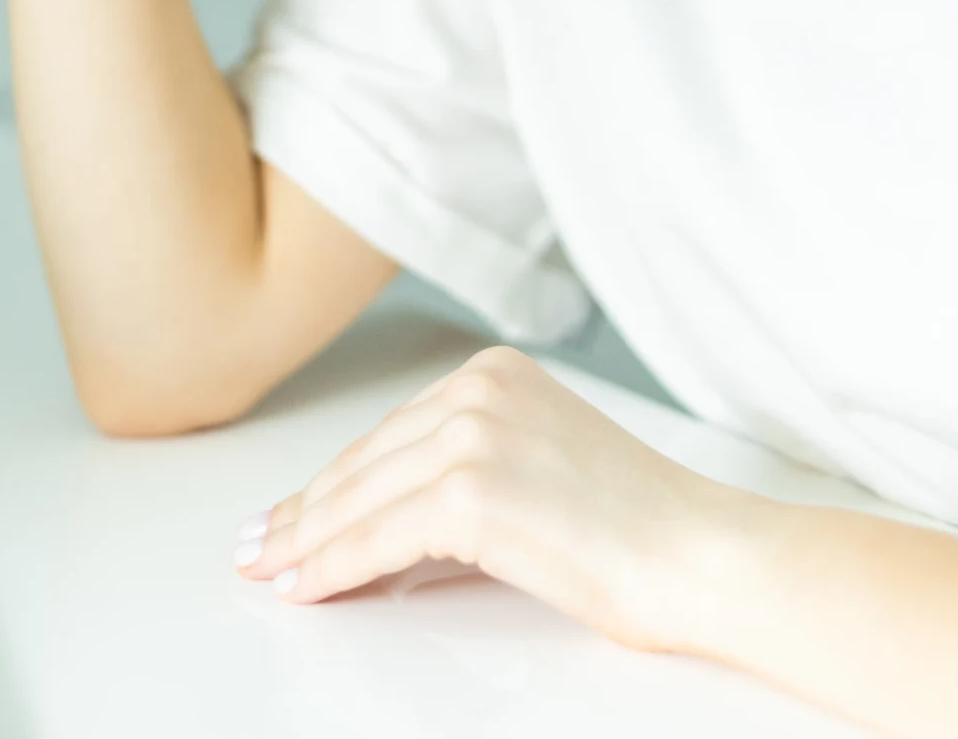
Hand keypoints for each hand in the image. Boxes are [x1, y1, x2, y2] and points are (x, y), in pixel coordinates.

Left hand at [233, 345, 744, 654]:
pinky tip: (306, 586)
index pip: (392, 432)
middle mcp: (480, 389)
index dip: (334, 478)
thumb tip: (389, 515)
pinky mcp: (470, 490)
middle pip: (367, 460)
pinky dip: (332, 566)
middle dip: (307, 508)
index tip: (293, 508)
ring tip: (270, 568)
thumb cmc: (638, 527)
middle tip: (261, 542)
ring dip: (306, 540)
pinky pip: (376, 537)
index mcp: (498, 372)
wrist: (696, 552)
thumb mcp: (540, 465)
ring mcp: (474, 434)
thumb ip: (468, 468)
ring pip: (361, 498)